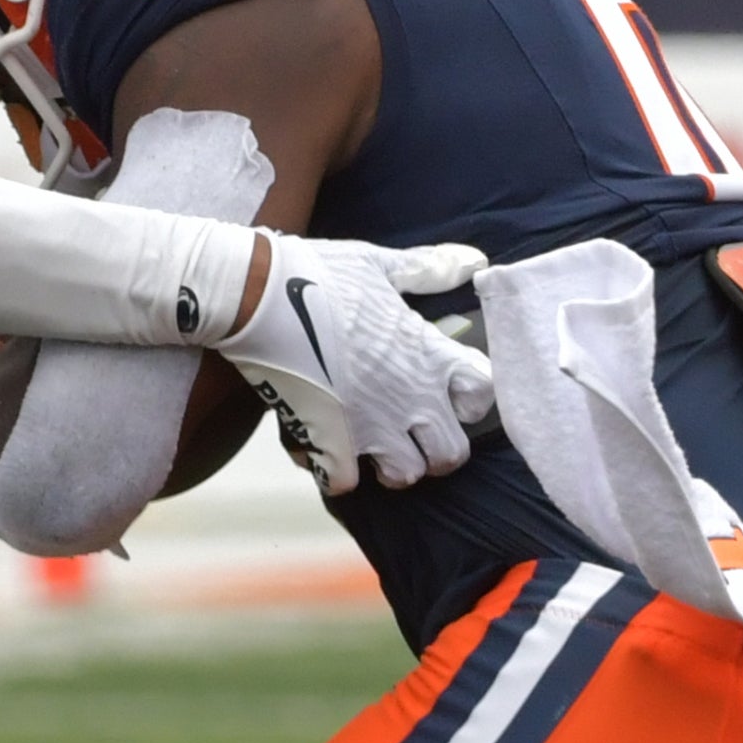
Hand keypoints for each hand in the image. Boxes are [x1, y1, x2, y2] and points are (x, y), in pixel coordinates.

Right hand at [212, 232, 491, 492]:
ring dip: (390, 465)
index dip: (469, 400)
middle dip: (435, 449)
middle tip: (411, 434)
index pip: (482, 395)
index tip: (447, 394)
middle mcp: (411, 395)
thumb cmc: (320, 273)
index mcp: (428, 353)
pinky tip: (327, 449)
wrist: (259, 295)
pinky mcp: (331, 442)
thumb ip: (428, 269)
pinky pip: (345, 482)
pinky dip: (336, 472)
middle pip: (451, 453)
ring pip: (406, 475)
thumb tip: (474, 260)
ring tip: (371, 446)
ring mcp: (373, 424)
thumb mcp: (380, 263)